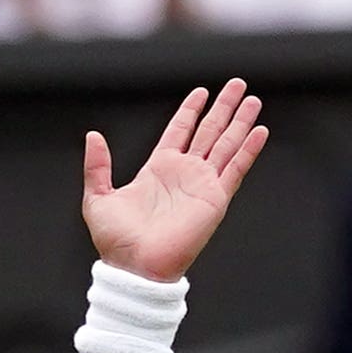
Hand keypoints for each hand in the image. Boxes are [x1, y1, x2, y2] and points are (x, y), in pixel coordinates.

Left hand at [81, 77, 268, 281]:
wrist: (135, 267)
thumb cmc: (116, 243)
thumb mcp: (97, 198)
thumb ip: (97, 166)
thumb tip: (92, 137)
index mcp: (158, 170)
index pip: (180, 131)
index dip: (191, 110)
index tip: (202, 92)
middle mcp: (184, 174)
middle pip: (209, 131)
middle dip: (223, 107)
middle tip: (237, 85)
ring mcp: (202, 185)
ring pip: (226, 144)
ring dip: (240, 122)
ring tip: (252, 100)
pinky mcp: (215, 199)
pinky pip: (236, 169)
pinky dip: (248, 150)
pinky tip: (259, 131)